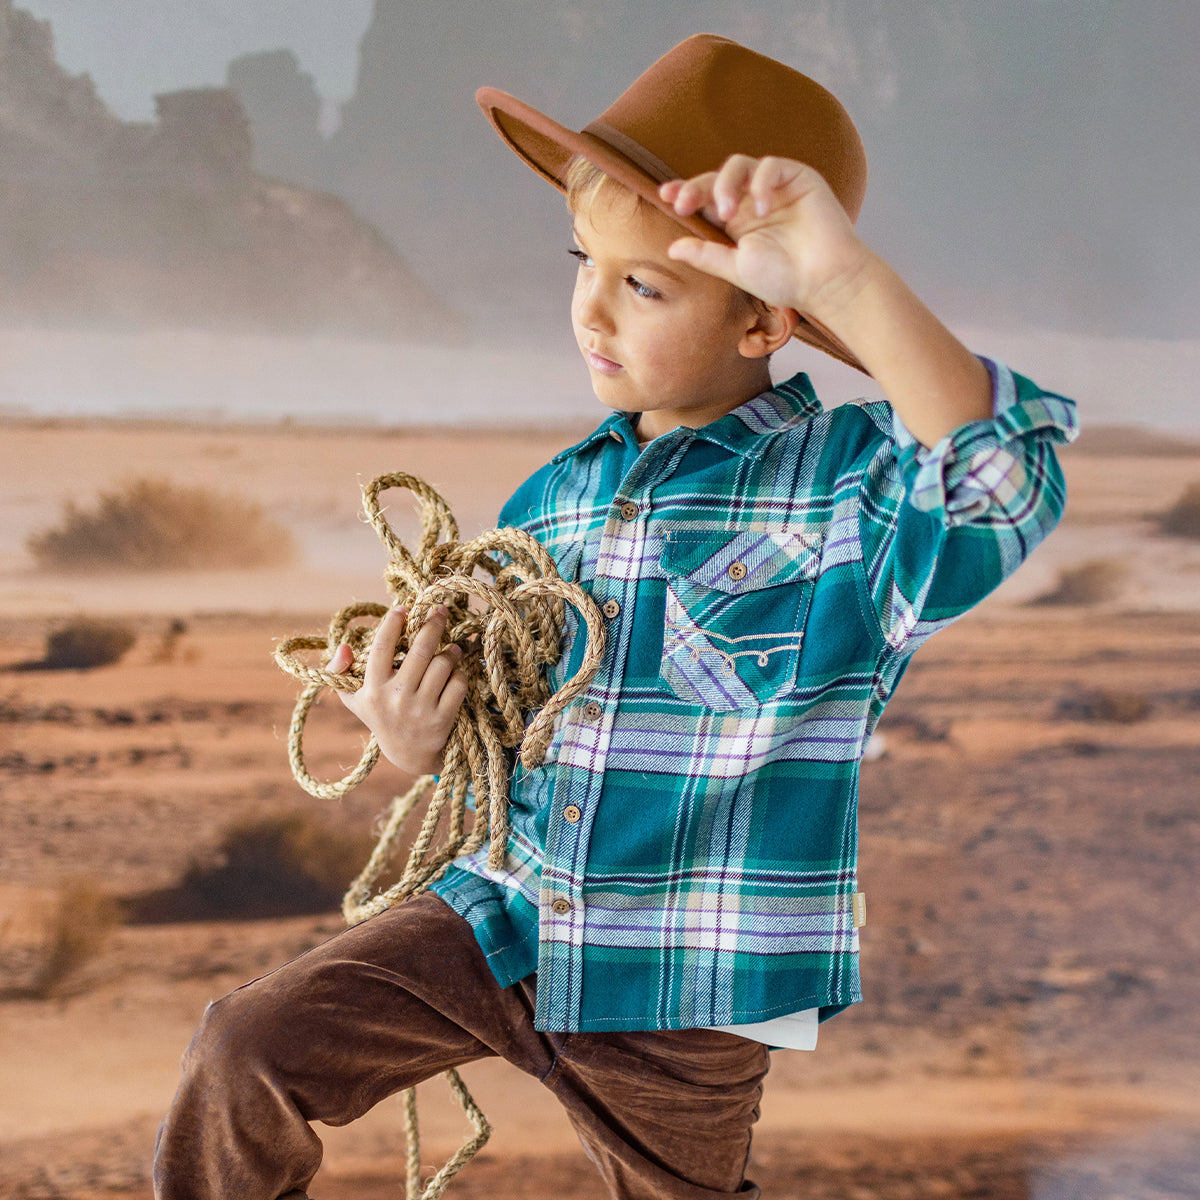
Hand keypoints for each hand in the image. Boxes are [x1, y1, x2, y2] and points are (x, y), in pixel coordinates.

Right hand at [328, 605, 467, 776]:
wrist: (408, 754)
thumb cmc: (381, 715)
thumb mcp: (354, 697)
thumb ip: (340, 671)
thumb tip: (344, 646)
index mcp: (373, 689)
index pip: (381, 647)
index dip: (393, 624)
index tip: (403, 608)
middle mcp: (396, 698)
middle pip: (420, 650)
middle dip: (432, 624)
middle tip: (440, 610)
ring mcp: (421, 709)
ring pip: (442, 665)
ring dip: (451, 651)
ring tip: (452, 648)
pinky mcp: (442, 719)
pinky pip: (458, 684)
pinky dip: (460, 674)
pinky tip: (455, 672)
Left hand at [659, 155, 874, 320]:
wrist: (825, 281)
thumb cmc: (785, 279)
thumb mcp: (736, 268)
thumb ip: (706, 255)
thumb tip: (670, 248)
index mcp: (736, 222)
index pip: (704, 200)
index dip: (685, 193)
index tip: (665, 196)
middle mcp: (752, 201)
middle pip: (716, 179)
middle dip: (696, 188)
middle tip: (684, 204)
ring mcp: (774, 187)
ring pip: (740, 166)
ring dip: (725, 185)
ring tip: (726, 213)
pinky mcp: (798, 177)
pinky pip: (770, 166)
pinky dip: (760, 184)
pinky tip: (761, 209)